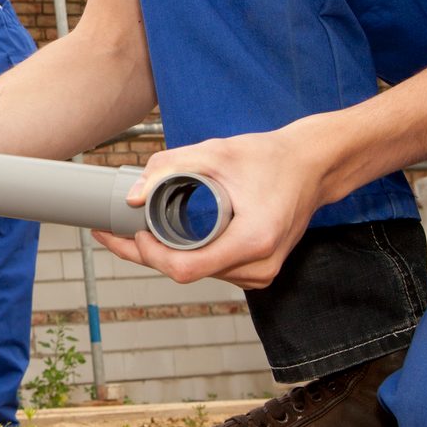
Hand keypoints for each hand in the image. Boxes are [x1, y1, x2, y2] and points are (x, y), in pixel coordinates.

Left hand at [90, 121, 333, 288]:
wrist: (312, 166)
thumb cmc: (270, 157)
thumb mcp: (216, 152)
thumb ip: (169, 167)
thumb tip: (132, 197)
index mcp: (253, 241)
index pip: (186, 269)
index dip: (150, 255)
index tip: (131, 232)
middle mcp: (260, 265)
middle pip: (188, 274)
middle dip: (148, 254)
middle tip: (114, 231)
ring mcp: (262, 272)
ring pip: (199, 274)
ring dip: (168, 255)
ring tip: (140, 229)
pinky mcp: (259, 270)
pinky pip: (213, 270)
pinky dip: (188, 255)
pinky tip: (168, 238)